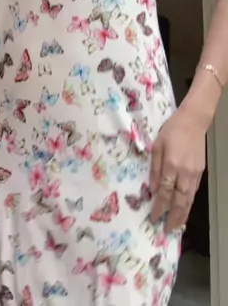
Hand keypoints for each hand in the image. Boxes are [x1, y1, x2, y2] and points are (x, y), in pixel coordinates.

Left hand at [150, 106, 205, 232]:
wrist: (193, 121)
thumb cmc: (171, 131)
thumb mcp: (156, 145)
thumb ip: (154, 167)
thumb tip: (152, 188)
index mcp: (171, 165)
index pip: (164, 192)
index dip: (159, 207)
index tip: (153, 218)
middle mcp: (184, 173)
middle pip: (179, 200)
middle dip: (173, 217)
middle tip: (166, 230)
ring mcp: (194, 174)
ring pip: (188, 199)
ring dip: (183, 214)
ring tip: (177, 226)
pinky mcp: (200, 172)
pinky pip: (194, 192)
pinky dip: (189, 203)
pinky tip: (185, 209)